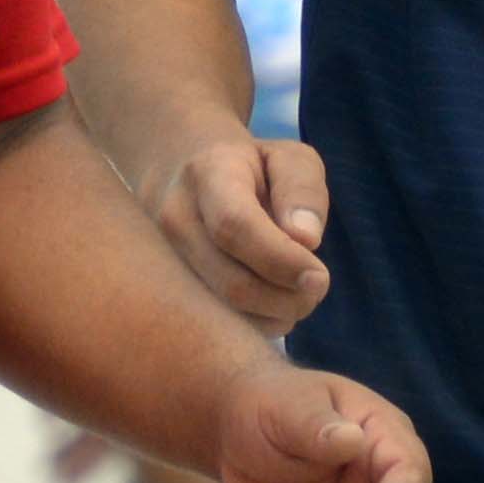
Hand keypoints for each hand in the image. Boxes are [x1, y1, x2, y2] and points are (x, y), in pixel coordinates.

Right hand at [140, 134, 334, 330]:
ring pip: (222, 311)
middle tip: (317, 288)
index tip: (319, 276)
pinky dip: (255, 323)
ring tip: (298, 294)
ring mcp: (164, 259)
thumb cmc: (252, 169)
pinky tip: (271, 302)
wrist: (185, 176)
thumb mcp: (288, 158)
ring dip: (273, 315)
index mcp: (207, 175)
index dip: (281, 259)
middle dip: (286, 298)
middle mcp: (175, 218)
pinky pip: (214, 323)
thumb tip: (306, 239)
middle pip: (231, 281)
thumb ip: (302, 189)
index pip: (235, 226)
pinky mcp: (168, 289)